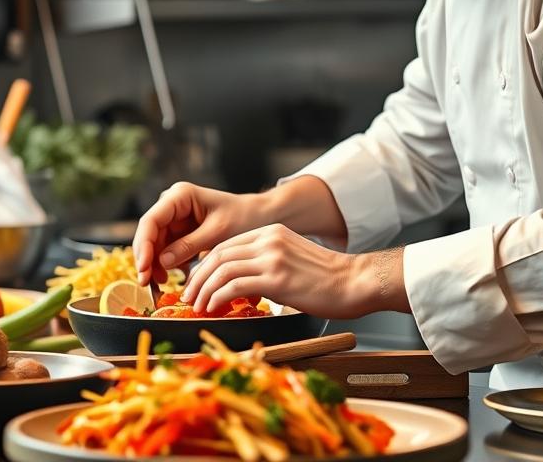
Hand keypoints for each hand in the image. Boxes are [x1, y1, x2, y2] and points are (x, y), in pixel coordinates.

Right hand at [133, 182, 269, 285]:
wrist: (260, 217)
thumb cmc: (243, 218)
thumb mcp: (218, 232)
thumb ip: (189, 245)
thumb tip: (162, 262)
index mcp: (180, 196)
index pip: (152, 221)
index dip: (144, 245)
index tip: (144, 268)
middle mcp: (172, 204)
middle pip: (149, 234)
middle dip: (147, 259)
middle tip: (147, 283)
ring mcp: (174, 219)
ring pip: (154, 244)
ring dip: (154, 265)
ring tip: (159, 285)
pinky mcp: (179, 233)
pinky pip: (166, 250)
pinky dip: (165, 265)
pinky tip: (169, 279)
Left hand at [179, 224, 404, 319]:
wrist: (354, 282)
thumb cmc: (326, 279)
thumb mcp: (291, 259)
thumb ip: (266, 264)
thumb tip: (240, 285)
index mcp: (271, 232)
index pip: (226, 245)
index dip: (206, 265)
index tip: (197, 283)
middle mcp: (268, 240)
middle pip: (218, 255)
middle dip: (198, 278)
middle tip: (189, 297)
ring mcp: (272, 257)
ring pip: (222, 269)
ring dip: (203, 290)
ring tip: (197, 306)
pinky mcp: (276, 278)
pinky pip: (233, 285)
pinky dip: (217, 298)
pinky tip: (213, 309)